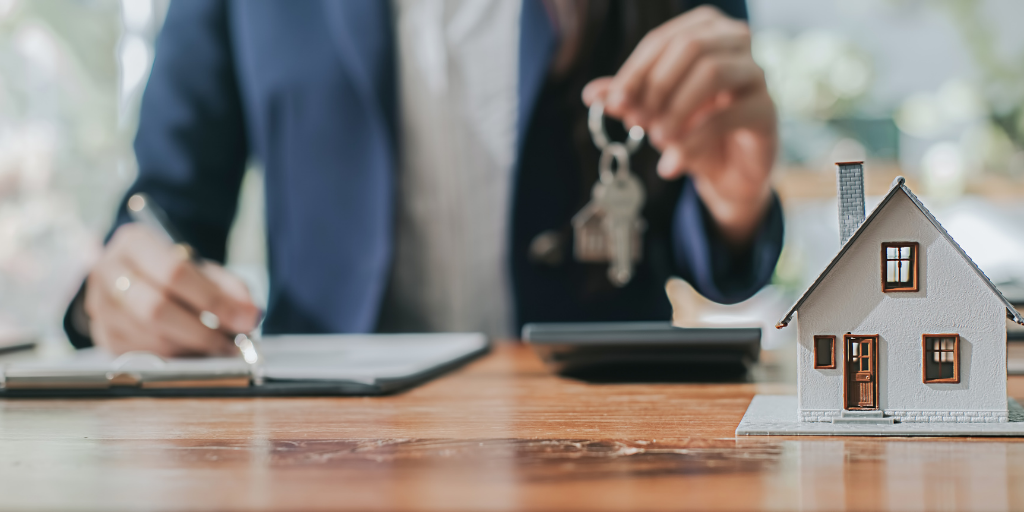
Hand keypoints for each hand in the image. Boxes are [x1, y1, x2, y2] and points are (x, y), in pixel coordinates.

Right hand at [84, 223, 260, 356]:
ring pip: (150, 337)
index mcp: (134, 242)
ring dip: (192, 348)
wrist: (141, 274)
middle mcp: (108, 272)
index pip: (174, 273)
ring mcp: (100, 306)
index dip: (212, 300)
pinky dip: (177, 357)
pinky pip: (144, 355)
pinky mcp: (104, 336)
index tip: (245, 319)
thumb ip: (230, 287)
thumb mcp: (205, 268)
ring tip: (220, 346)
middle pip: (156, 309)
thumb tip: (250, 315)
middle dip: (203, 332)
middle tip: (234, 343)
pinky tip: (195, 351)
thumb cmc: (177, 270)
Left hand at [582, 6, 776, 246]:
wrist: (727, 169)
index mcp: (704, 30)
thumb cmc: (690, 127)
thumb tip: (591, 93)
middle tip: (636, 121)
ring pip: (712, 72)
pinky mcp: (766, 110)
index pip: (662, 40)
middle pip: (689, 46)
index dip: (634, 72)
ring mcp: (755, 74)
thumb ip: (627, 99)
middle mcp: (735, 42)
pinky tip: (673, 161)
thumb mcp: (653, 111)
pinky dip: (694, 139)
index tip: (614, 104)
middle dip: (655, 86)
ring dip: (676, 109)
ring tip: (657, 139)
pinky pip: (728, 114)